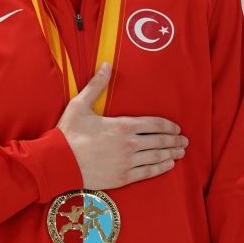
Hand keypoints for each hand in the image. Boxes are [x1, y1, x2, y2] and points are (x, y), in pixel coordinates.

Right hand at [56, 62, 187, 188]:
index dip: (168, 126)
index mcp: (123, 125)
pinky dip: (161, 168)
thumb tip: (106, 65)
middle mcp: (130, 144)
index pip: (154, 124)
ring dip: (171, 153)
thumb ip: (96, 85)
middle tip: (184, 140)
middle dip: (174, 140)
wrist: (59, 162)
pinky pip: (148, 172)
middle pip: (159, 141)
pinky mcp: (123, 177)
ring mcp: (128, 162)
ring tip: (180, 152)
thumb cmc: (68, 133)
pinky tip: (169, 165)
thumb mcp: (80, 105)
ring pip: (157, 156)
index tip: (176, 128)